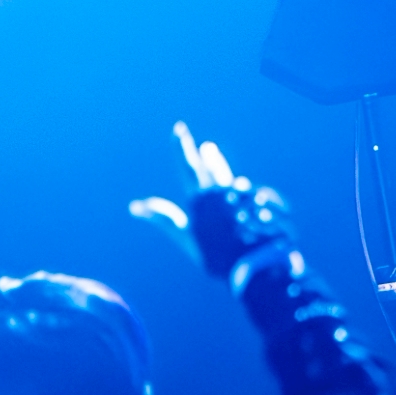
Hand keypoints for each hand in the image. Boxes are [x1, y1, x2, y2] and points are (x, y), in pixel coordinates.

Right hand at [131, 121, 292, 279]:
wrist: (256, 266)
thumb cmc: (217, 257)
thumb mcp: (188, 239)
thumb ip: (165, 219)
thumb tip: (135, 205)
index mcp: (201, 200)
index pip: (188, 166)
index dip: (182, 146)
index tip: (179, 129)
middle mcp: (222, 192)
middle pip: (211, 168)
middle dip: (206, 157)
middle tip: (205, 147)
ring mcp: (243, 196)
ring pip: (230, 177)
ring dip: (221, 167)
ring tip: (214, 156)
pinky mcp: (260, 201)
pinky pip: (249, 191)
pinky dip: (242, 191)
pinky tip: (241, 191)